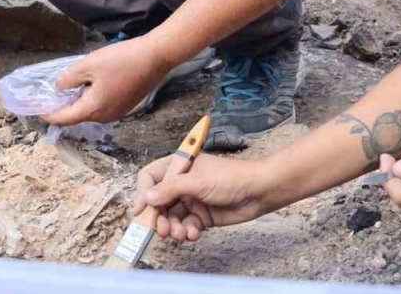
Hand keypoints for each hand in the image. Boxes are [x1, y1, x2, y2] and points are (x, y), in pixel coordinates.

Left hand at [43, 35, 170, 125]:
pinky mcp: (126, 105)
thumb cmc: (121, 60)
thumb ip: (67, 79)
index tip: (36, 108)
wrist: (155, 57)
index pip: (64, 118)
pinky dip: (93, 97)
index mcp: (93, 110)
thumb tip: (58, 89)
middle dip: (64, 105)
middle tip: (53, 91)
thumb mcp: (88, 65)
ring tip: (72, 84)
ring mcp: (118, 112)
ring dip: (79, 100)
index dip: (48, 114)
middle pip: (78, 115)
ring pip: (91, 110)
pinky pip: (103, 105)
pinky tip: (92, 82)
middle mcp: (105, 116)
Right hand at [135, 153, 273, 240]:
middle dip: (159, 218)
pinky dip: (187, 232)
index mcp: (179, 166)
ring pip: (171, 218)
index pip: (150, 177)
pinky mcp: (201, 216)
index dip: (143, 193)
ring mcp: (191, 200)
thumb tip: (146, 198)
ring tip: (182, 234)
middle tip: (163, 231)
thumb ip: (171, 190)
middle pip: (158, 202)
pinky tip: (194, 234)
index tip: (141, 211)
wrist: (259, 192)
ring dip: (174, 228)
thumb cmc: (231, 178)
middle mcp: (182, 183)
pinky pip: (185, 227)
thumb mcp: (198, 182)